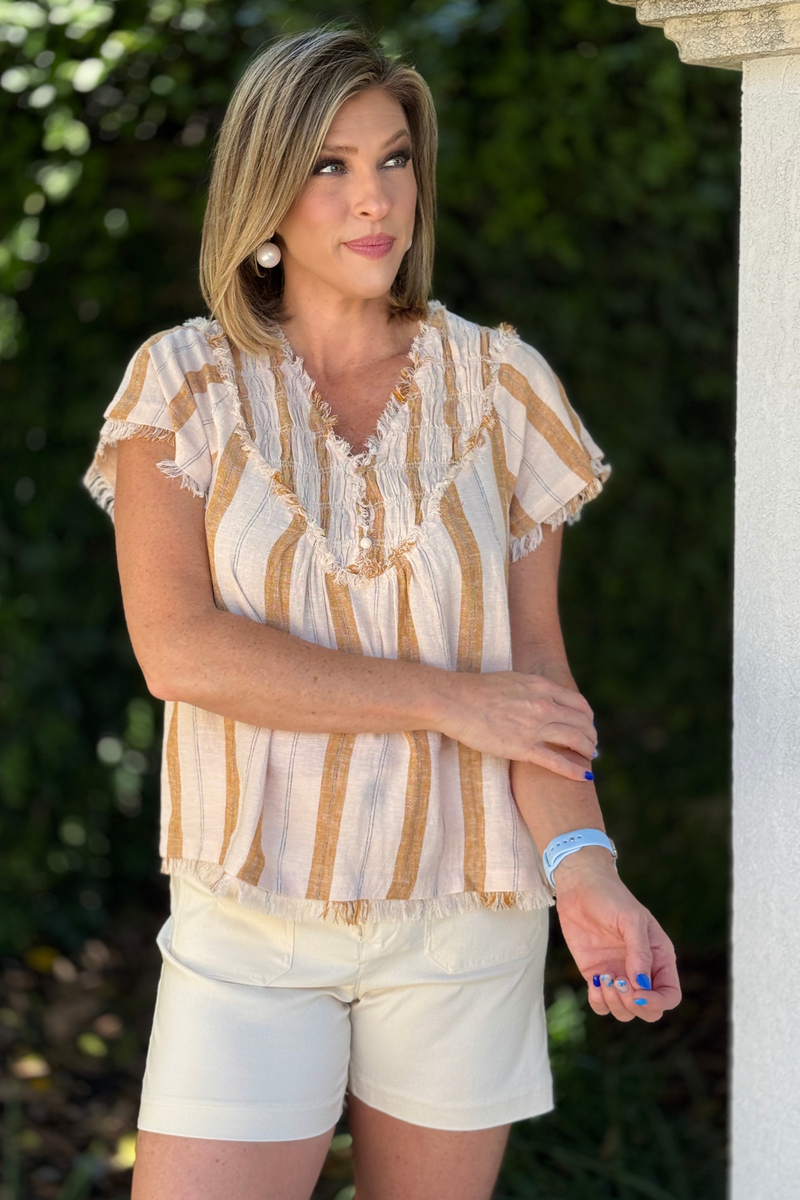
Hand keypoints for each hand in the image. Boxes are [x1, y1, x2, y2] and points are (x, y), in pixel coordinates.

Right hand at [437, 671, 596, 781]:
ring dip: (587, 750)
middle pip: (581, 722)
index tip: (587, 725)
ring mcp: (535, 727)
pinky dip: (574, 770)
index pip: (579, 703)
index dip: (587, 717)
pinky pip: (557, 761)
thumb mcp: (513, 679)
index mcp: (542, 687)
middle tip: (591, 745)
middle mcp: (544, 705)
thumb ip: (532, 689)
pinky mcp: (523, 748)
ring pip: (575, 740)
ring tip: (589, 757)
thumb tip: (542, 696)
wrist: (456, 701)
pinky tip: (584, 777)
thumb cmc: (477, 690)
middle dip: (591, 735)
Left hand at [553, 847, 680, 1021]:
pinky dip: (598, 1002)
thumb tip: (641, 986)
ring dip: (614, 1003)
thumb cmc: (611, 898)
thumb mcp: (631, 920)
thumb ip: (640, 952)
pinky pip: (601, 1005)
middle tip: (618, 983)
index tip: (638, 993)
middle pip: (649, 1011)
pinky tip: (594, 981)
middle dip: (634, 1005)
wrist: (580, 887)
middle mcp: (641, 971)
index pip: (670, 995)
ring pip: (625, 1012)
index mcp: (659, 958)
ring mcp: (619, 976)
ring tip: (603, 978)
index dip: (657, 1002)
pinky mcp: (597, 976)